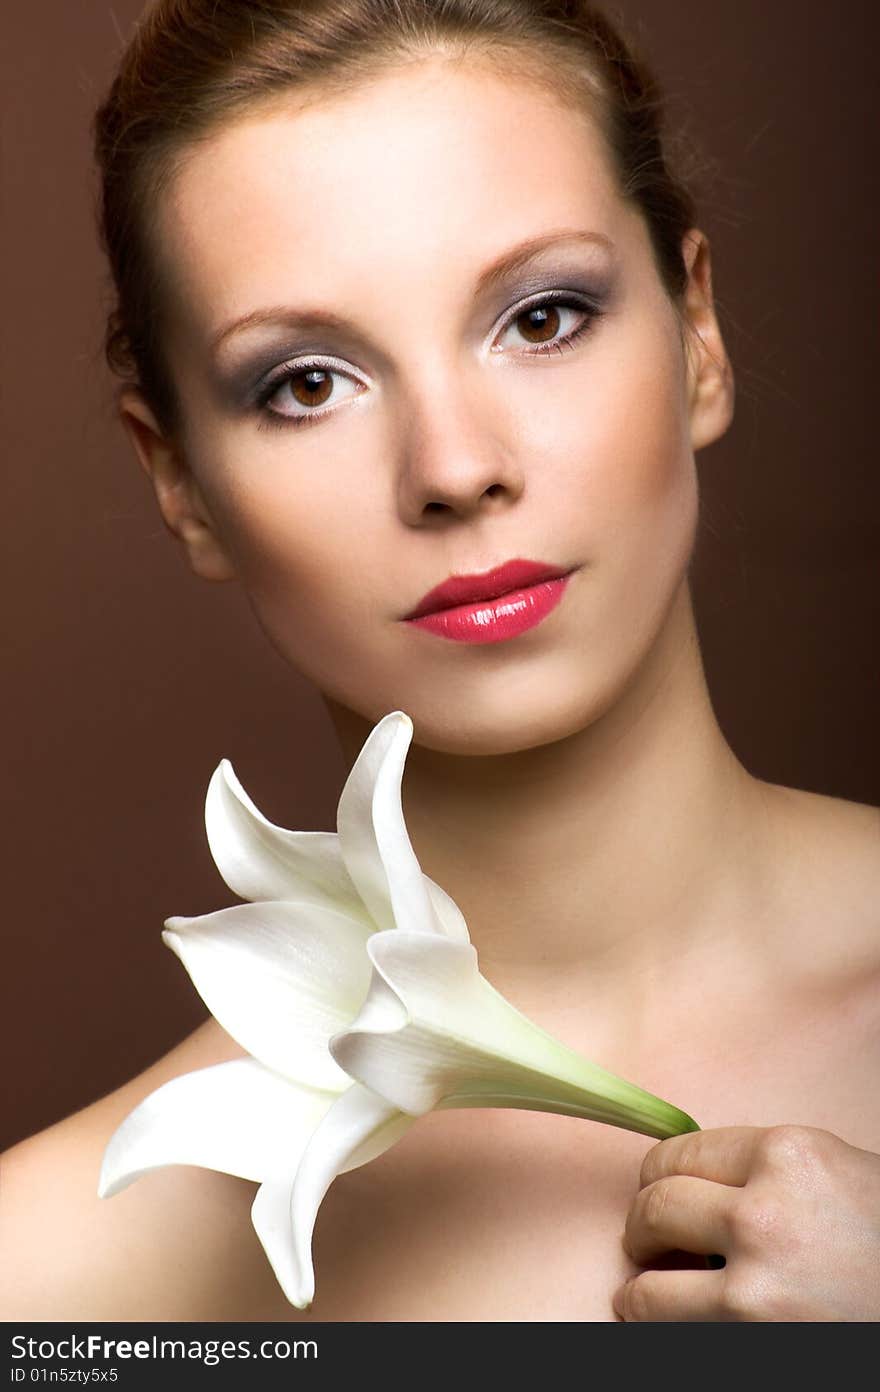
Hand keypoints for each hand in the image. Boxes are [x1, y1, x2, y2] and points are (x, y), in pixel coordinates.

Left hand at [613, 1125, 879, 1320]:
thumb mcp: (841, 1174)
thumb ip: (771, 1170)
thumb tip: (700, 1179)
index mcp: (787, 1154)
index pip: (679, 1153)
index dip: (660, 1176)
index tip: (657, 1191)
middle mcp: (763, 1211)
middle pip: (654, 1206)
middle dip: (643, 1226)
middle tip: (647, 1242)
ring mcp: (754, 1285)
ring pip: (646, 1285)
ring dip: (643, 1289)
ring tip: (653, 1292)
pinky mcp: (750, 1342)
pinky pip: (671, 1336)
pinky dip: (663, 1333)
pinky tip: (679, 1326)